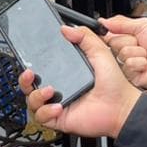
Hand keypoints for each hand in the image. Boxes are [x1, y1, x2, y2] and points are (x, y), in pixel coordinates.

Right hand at [18, 26, 140, 138]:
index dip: (31, 65)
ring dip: (36, 95)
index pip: (41, 68)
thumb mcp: (100, 53)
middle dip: (24, 80)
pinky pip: (43, 117)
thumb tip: (66, 28)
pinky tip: (57, 106)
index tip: (29, 59)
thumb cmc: (114, 84)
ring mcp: (58, 103)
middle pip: (30, 85)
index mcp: (65, 73)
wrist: (122, 106)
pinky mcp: (59, 118)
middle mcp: (59, 88)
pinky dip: (46, 111)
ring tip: (49, 90)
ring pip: (32, 102)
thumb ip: (85, 37)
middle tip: (30, 74)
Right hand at [103, 15, 146, 89]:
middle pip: (113, 44)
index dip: (112, 33)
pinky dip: (140, 63)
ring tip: (146, 55)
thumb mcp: (143, 25)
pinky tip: (146, 64)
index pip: (106, 34)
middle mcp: (122, 51)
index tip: (122, 33)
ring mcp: (125, 64)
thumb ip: (121, 22)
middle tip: (141, 43)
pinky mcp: (129, 76)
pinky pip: (128, 66)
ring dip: (138, 52)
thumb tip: (103, 21)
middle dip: (130, 41)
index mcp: (123, 38)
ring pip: (122, 54)